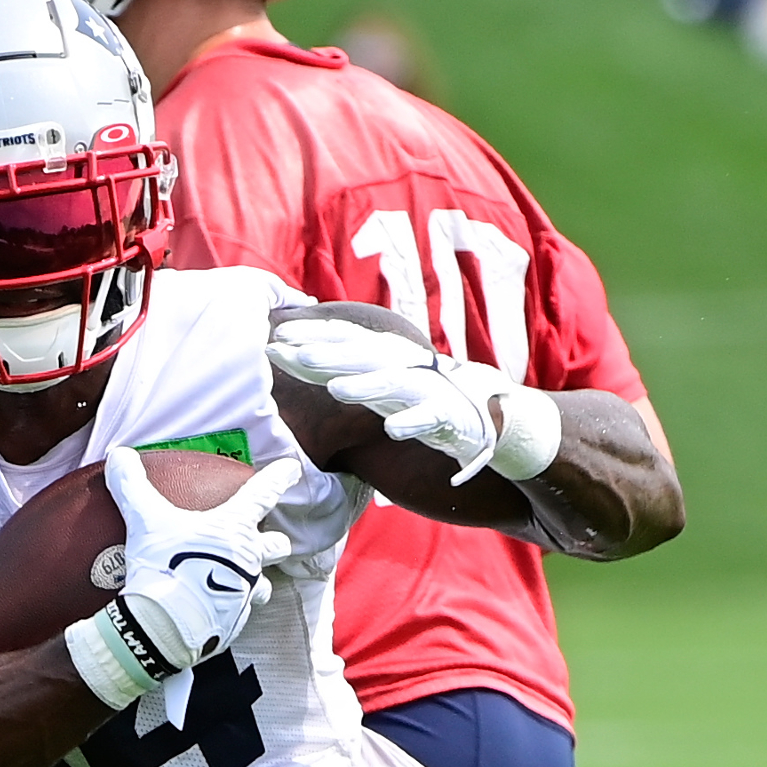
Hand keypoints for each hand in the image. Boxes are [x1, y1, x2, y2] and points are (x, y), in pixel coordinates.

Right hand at [109, 446, 296, 658]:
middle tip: (267, 540)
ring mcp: (245, 593)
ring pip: (263, 584)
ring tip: (235, 581)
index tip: (293, 468)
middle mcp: (249, 558)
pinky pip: (238, 612)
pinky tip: (209, 609)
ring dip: (254, 580)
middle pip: (277, 546)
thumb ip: (133, 486)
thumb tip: (119, 456)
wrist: (166, 625)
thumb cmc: (164, 566)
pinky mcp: (234, 622)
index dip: (279, 478)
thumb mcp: (145, 520)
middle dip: (275, 542)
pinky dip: (227, 608)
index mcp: (233, 528)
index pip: (263, 494)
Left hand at [267, 317, 559, 482]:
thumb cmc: (425, 399)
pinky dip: (411, 425)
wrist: (492, 416)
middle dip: (322, 355)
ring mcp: (427, 392)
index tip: (274, 336)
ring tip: (334, 389)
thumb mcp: (383, 381)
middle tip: (285, 352)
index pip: (343, 342)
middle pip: (358, 358)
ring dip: (364, 387)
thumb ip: (347, 370)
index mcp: (385, 359)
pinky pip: (429, 422)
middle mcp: (403, 370)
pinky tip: (392, 431)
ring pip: (391, 387)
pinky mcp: (449, 419)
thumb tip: (297, 356)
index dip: (310, 337)